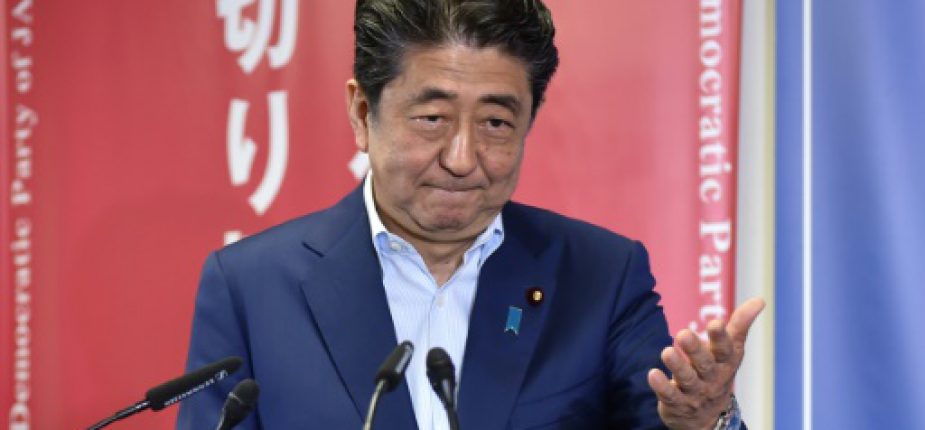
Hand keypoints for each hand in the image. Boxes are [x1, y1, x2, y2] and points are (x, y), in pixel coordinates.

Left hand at [646, 298, 764, 428]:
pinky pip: (670, 396)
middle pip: (705, 364)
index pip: (725, 350)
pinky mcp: (677, 403)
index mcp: (725, 362)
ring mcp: (695, 392)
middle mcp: (712, 378)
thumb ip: (740, 325)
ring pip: (687, 380)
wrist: (708, 417)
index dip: (720, 337)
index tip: (715, 323)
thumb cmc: (718, 372)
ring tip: (667, 352)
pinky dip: (662, 386)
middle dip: (695, 350)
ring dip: (677, 366)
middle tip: (683, 333)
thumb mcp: (731, 350)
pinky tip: (653, 374)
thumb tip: (759, 300)